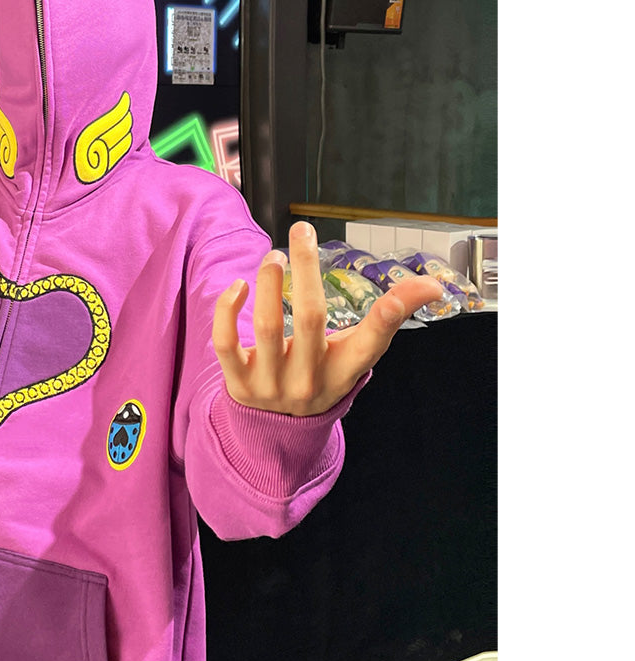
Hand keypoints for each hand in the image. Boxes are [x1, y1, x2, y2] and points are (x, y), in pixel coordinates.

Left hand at [212, 221, 443, 416]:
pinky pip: (225, 342)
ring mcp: (270, 383)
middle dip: (306, 267)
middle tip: (302, 231)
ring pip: (266, 324)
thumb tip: (434, 284)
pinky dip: (228, 309)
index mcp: (344, 369)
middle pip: (310, 316)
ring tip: (274, 257)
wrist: (278, 429)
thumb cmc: (322, 376)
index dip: (392, 314)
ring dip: (269, 281)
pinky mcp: (237, 382)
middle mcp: (308, 378)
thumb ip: (389, 317)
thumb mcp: (355, 353)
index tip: (421, 283)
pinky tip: (239, 286)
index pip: (371, 343)